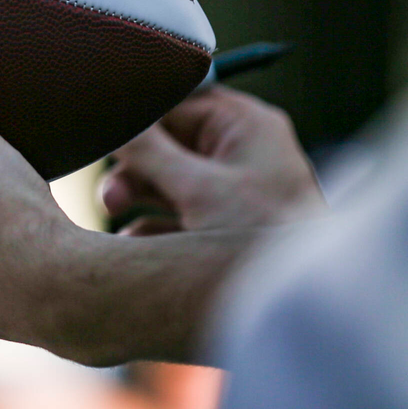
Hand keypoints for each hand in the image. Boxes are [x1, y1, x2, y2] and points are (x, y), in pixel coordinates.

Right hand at [101, 87, 325, 235]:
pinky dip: (149, 226)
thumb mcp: (199, 190)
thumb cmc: (267, 239)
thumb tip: (107, 116)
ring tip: (113, 212)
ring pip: (164, 179)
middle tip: (111, 191)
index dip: (136, 114)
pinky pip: (173, 213)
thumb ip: (147, 152)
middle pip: (164, 141)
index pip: (177, 100)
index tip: (99, 127)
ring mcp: (230, 189)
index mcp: (244, 126)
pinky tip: (132, 244)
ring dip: (133, 196)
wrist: (308, 309)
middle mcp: (238, 151)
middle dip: (132, 166)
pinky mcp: (219, 224)